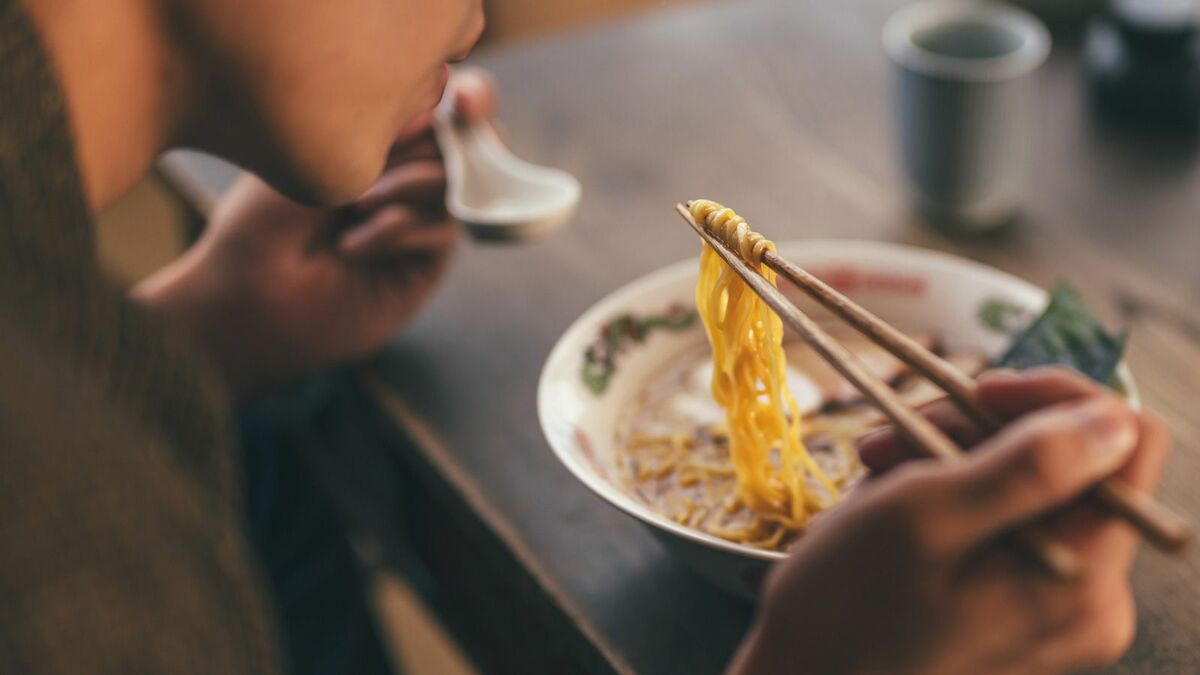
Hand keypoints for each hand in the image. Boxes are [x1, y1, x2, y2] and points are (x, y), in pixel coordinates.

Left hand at [136, 69, 497, 396]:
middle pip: (462, 142)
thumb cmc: (260, 224)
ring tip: (355, 204)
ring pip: (455, 184)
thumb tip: (441, 111)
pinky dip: (398, 228)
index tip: (462, 99)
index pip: (444, 105)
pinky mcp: (424, 265)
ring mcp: (420, 221)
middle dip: (444, 139)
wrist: (247, 300)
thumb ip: (380, 132)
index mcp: (381, 142)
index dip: (470, 97)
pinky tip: (352, 247)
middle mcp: (406, 178)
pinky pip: (439, 230)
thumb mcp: (312, 160)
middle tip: (414, 145)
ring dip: (408, 184)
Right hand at [729, 368, 1169, 674]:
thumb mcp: (920, 519)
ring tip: (879, 473)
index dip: (1056, 395)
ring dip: (954, 457)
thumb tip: (1109, 420)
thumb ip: (1025, 467)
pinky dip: (952, 496)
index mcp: (1081, 575)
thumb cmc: (842, 613)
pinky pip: (1007, 523)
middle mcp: (1089, 597)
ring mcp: (1056, 608)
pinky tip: (892, 504)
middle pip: (1073, 460)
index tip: (975, 390)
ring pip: (1032, 485)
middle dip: (982, 428)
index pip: (1125, 438)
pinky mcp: (1022, 611)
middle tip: (890, 437)